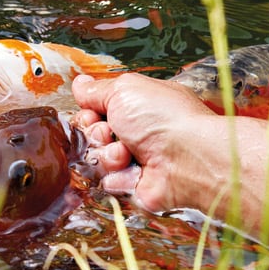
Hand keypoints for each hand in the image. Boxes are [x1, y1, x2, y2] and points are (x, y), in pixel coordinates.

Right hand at [71, 73, 218, 211]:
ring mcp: (134, 159)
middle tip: (113, 132)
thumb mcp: (125, 89)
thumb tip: (80, 84)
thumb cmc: (166, 120)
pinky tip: (135, 172)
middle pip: (91, 134)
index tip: (95, 112)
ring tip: (128, 153)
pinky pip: (107, 182)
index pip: (95, 109)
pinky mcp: (134, 185)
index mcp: (136, 106)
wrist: (188, 159)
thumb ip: (97, 90)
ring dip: (107, 155)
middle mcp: (136, 132)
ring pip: (96, 159)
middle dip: (96, 133)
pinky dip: (118, 176)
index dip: (89, 112)